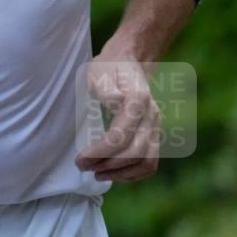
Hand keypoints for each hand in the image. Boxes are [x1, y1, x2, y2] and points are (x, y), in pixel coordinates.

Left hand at [75, 56, 160, 181]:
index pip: (121, 135)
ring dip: (121, 173)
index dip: (100, 152)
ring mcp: (156, 125)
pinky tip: (113, 173)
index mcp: (138, 99)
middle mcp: (152, 115)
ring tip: (97, 173)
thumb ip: (106, 87)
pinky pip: (151, 162)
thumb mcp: (99, 71)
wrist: (129, 62)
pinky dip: (133, 174)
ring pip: (147, 161)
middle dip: (108, 165)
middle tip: (83, 167)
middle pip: (135, 152)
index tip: (80, 159)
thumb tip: (114, 102)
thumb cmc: (108, 67)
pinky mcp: (155, 134)